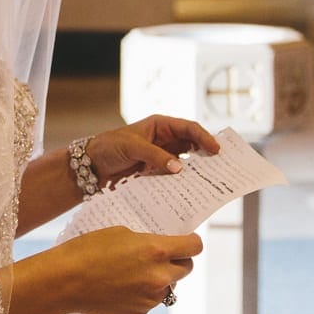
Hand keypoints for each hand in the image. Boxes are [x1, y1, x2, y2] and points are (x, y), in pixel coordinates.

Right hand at [53, 226, 200, 313]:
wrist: (63, 282)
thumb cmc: (87, 250)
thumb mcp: (121, 233)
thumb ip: (147, 242)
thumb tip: (159, 249)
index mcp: (157, 251)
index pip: (194, 247)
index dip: (191, 242)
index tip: (185, 240)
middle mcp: (159, 277)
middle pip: (186, 268)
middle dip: (177, 261)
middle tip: (161, 255)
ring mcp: (150, 298)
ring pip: (168, 286)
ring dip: (160, 278)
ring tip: (134, 271)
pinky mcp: (138, 312)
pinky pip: (150, 300)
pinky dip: (143, 293)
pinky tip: (122, 285)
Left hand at [88, 115, 221, 184]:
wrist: (91, 166)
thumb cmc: (109, 147)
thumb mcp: (132, 147)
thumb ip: (155, 156)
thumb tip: (178, 168)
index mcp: (160, 125)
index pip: (188, 128)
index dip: (204, 137)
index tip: (216, 150)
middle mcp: (164, 139)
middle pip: (191, 144)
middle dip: (206, 154)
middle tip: (221, 166)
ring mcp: (161, 155)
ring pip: (185, 161)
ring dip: (195, 169)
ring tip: (210, 179)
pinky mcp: (155, 170)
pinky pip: (173, 174)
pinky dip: (182, 180)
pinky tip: (189, 188)